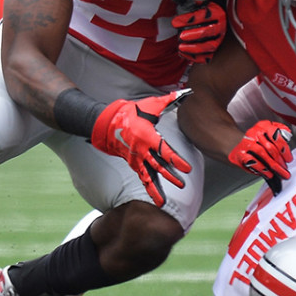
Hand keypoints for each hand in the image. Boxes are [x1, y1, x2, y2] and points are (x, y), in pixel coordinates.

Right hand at [91, 90, 192, 205]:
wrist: (108, 123)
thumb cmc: (133, 112)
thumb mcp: (151, 105)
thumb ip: (170, 100)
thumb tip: (187, 92)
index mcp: (148, 137)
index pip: (164, 151)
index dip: (176, 160)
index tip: (186, 168)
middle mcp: (142, 151)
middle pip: (158, 166)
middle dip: (170, 176)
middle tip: (182, 185)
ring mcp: (137, 159)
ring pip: (148, 176)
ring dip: (156, 189)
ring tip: (164, 203)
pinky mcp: (134, 164)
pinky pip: (143, 178)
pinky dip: (149, 189)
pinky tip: (157, 200)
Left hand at [171, 2, 226, 63]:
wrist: (217, 18)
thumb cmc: (206, 10)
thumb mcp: (202, 2)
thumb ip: (193, 1)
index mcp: (218, 13)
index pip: (204, 16)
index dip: (189, 19)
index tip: (175, 22)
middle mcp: (220, 27)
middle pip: (208, 32)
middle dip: (193, 35)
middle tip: (181, 36)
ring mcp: (218, 40)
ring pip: (209, 46)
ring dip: (194, 48)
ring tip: (181, 47)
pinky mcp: (214, 50)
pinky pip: (207, 56)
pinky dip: (195, 57)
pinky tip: (183, 54)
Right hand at [229, 120, 292, 193]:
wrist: (237, 146)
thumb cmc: (256, 141)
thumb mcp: (268, 132)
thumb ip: (280, 132)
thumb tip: (288, 134)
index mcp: (263, 125)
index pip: (276, 135)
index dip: (285, 149)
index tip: (289, 158)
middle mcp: (254, 132)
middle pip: (270, 147)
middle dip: (280, 160)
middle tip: (285, 168)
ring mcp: (246, 143)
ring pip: (262, 154)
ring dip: (273, 165)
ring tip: (279, 172)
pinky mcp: (240, 154)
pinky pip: (252, 161)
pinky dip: (262, 168)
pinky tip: (268, 173)